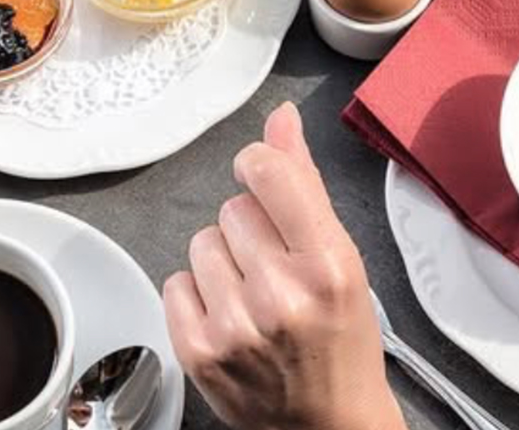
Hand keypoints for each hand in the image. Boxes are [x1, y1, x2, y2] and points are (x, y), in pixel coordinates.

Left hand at [163, 103, 404, 429]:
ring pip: (201, 241)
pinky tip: (228, 316)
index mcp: (328, 265)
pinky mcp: (198, 351)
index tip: (264, 181)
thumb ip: (304, 183)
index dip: (260, 167)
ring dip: (223, 261)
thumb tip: (281, 118)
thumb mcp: (343, 259)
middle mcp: (281, 295)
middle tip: (276, 268)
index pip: (269, 171)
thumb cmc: (341, 342)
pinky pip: (175, 281)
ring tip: (253, 294)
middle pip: (233, 206)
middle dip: (251, 229)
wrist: (328, 426)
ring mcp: (235, 326)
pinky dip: (197, 295)